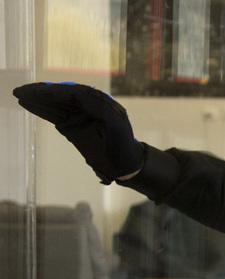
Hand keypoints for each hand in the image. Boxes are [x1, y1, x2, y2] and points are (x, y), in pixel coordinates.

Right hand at [13, 82, 143, 183]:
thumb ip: (100, 108)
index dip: (56, 91)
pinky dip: (41, 110)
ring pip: (55, 105)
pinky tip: (28, 105)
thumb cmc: (123, 145)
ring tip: (20, 95)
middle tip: (22, 91)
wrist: (125, 163)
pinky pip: (54, 115)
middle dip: (42, 92)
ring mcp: (79, 115)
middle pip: (61, 96)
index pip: (73, 92)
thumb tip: (80, 94)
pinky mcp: (72, 126)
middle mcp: (88, 106)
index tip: (40, 92)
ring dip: (37, 100)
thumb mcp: (116, 125)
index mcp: (99, 102)